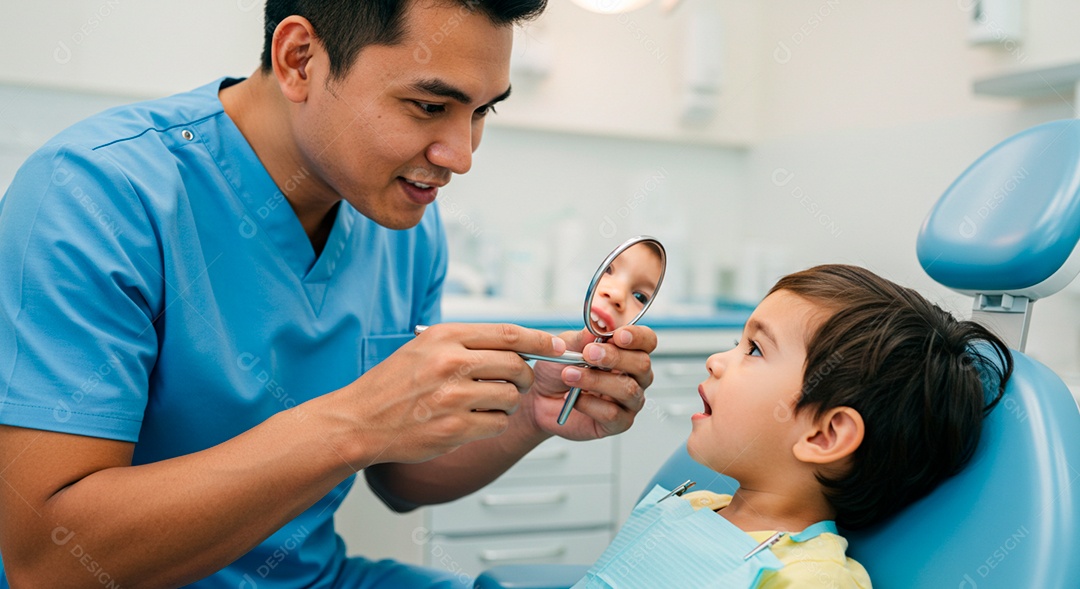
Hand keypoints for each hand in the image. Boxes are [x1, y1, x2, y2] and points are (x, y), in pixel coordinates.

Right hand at [326, 323, 566, 465]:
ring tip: (482, 404)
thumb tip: (516, 344)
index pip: (508, 333)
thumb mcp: (423, 347)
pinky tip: (472, 421)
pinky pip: (498, 423)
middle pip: (516, 365)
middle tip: (516, 383)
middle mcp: (451, 362)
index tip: (558, 345)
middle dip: (523, 377)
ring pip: (510, 397)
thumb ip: (466, 343)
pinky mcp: (455, 428)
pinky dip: (492, 423)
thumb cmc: (392, 384)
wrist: (360, 420)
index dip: (540, 339)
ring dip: (505, 403)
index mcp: (445, 337)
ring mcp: (454, 397)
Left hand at [525, 325, 655, 440]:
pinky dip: (589, 404)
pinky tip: (573, 399)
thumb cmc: (558, 369)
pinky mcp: (618, 423)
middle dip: (614, 357)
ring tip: (569, 374)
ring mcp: (629, 402)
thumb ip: (583, 338)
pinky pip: (612, 414)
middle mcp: (635, 377)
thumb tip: (600, 326)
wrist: (540, 397)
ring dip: (596, 380)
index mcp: (628, 353)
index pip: (647, 341)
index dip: (637, 337)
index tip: (617, 335)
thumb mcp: (566, 347)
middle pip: (642, 364)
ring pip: (627, 389)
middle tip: (588, 353)